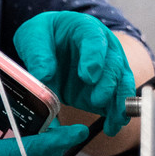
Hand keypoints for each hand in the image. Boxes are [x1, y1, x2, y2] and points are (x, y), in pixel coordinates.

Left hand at [14, 11, 135, 135]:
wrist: (50, 46)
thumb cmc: (45, 36)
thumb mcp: (33, 36)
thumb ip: (38, 53)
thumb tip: (44, 74)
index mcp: (85, 29)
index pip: (95, 40)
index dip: (94, 58)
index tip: (88, 75)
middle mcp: (103, 47)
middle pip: (114, 64)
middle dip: (108, 83)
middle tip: (97, 99)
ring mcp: (106, 69)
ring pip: (122, 83)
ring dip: (120, 101)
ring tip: (116, 119)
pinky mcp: (104, 89)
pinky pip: (116, 100)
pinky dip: (117, 114)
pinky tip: (114, 126)